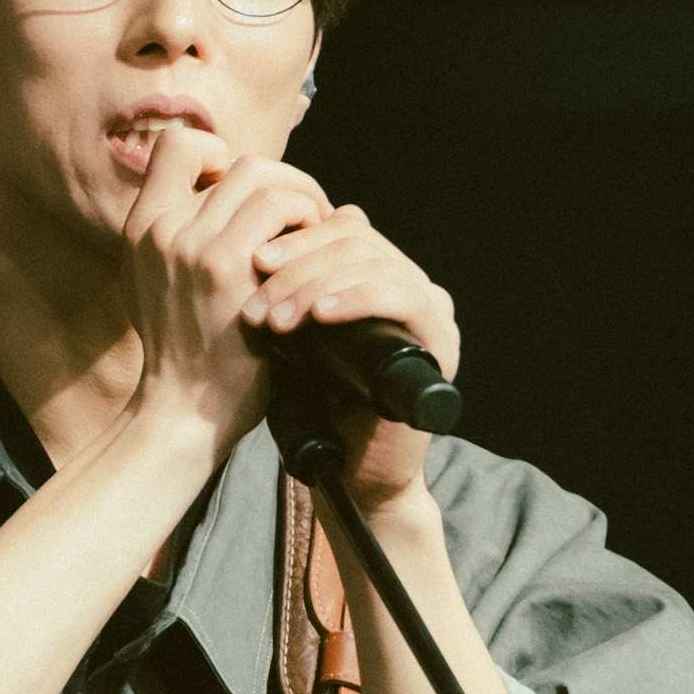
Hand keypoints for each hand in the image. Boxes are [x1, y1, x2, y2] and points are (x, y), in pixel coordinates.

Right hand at [117, 127, 335, 464]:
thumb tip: (225, 200)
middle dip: (281, 179)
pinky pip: (280, 211)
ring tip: (314, 230)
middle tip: (304, 214)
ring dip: (299, 195)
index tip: (251, 199)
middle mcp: (161, 229)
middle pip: (233, 159)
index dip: (221, 156)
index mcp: (141, 228)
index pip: (176, 146)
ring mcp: (191, 246)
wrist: (182, 414)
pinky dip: (306, 219)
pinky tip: (315, 252)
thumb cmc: (183, 357)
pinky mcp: (226, 268)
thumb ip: (178, 240)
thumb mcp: (155, 286)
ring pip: (260, 175)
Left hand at [243, 200, 458, 514]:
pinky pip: (404, 297)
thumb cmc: (312, 404)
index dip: (296, 237)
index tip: (251, 261)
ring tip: (276, 322)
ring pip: (375, 262)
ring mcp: (430, 307)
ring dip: (316, 286)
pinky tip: (320, 317)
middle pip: (356, 238)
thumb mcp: (290, 337)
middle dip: (299, 265)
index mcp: (377, 272)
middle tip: (257, 303)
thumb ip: (285, 292)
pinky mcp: (442, 339)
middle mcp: (409, 282)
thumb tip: (253, 242)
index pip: (341, 225)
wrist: (348, 468)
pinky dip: (357, 299)